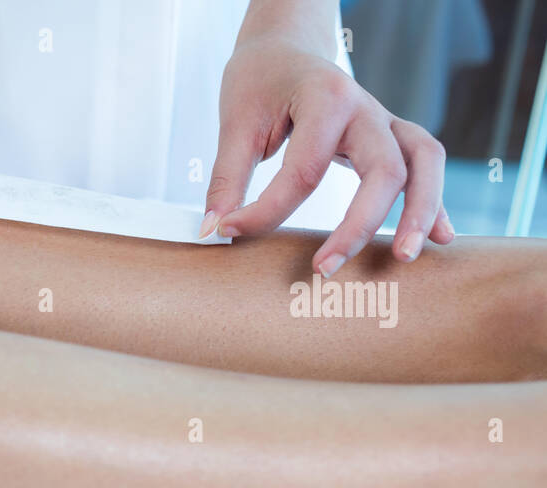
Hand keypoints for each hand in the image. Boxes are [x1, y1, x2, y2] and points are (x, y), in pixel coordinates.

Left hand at [203, 38, 453, 275]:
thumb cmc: (260, 82)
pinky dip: (434, 202)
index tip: (230, 232)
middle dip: (359, 225)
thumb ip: (226, 177)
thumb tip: (212, 230)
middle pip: (384, 170)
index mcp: (326, 98)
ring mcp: (386, 122)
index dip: (266, 211)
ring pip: (424, 162)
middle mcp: (366, 109)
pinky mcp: (393, 136)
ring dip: (419, 211)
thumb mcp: (235, 122)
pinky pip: (426, 166)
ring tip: (403, 257)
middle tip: (324, 269)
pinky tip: (441, 238)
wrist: (285, 50)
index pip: (304, 170)